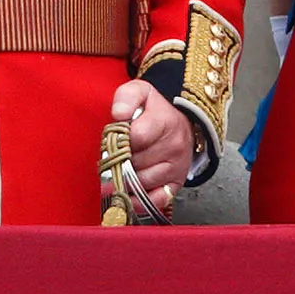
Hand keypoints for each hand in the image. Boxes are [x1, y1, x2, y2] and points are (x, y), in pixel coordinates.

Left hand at [107, 81, 195, 215]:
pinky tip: (128, 193)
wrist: (180, 121)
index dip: (118, 140)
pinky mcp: (176, 185)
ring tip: (122, 169)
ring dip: (126, 179)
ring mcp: (177, 168)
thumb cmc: (154, 110)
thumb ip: (126, 97)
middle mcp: (175, 147)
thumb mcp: (140, 92)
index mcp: (166, 122)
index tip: (114, 139)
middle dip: (120, 161)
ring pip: (141, 183)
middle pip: (135, 163)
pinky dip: (138, 201)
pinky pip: (155, 201)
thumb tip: (118, 115)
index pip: (135, 138)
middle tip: (115, 156)